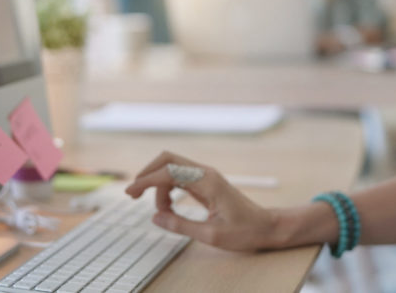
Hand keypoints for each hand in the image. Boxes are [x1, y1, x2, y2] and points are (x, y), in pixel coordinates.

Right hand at [125, 151, 278, 250]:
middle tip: (134, 196)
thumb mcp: (211, 234)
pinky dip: (168, 188)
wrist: (266, 226)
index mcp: (208, 182)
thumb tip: (155, 217)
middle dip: (147, 174)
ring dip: (159, 187)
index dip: (146, 181)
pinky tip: (169, 206)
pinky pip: (179, 178)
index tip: (130, 193)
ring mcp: (206, 176)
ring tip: (163, 212)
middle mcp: (206, 173)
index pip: (169, 172)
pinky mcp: (206, 183)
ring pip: (172, 168)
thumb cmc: (244, 231)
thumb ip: (181, 225)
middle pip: (168, 159)